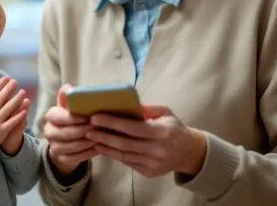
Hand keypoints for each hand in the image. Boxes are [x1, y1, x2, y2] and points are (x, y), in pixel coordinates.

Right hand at [0, 77, 27, 153]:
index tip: (6, 78)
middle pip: (0, 99)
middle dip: (8, 89)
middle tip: (15, 81)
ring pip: (7, 108)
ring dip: (16, 99)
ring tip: (23, 92)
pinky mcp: (2, 130)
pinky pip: (11, 122)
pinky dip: (18, 116)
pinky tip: (24, 110)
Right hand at [45, 84, 99, 175]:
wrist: (67, 141)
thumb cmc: (73, 119)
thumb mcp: (70, 107)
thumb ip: (69, 97)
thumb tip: (69, 87)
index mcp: (50, 116)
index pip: (58, 117)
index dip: (72, 118)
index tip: (86, 117)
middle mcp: (49, 132)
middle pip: (65, 133)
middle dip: (83, 130)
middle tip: (99, 127)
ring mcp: (54, 147)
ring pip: (71, 146)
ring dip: (87, 142)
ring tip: (101, 137)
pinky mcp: (61, 159)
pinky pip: (75, 158)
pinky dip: (88, 153)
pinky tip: (98, 148)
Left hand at [86, 104, 206, 177]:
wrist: (188, 152)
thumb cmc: (174, 128)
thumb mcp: (165, 113)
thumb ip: (147, 108)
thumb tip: (125, 103)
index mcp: (162, 132)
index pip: (132, 127)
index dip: (112, 122)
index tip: (96, 117)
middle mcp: (157, 150)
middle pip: (124, 143)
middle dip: (103, 135)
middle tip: (88, 129)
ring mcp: (153, 163)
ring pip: (123, 155)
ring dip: (105, 147)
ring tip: (92, 138)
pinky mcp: (149, 172)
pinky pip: (128, 162)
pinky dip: (114, 155)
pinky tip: (104, 147)